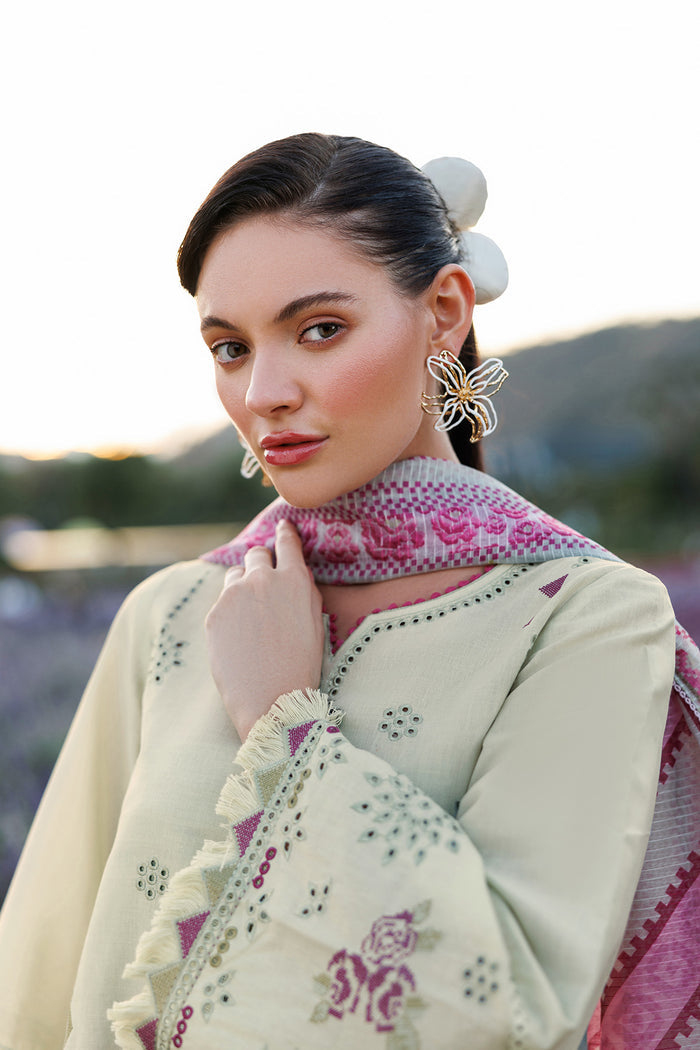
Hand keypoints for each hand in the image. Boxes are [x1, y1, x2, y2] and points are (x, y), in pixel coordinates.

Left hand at [205, 519, 323, 741]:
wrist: (272, 699)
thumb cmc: (301, 664)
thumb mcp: (314, 619)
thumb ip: (301, 589)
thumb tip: (289, 570)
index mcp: (294, 579)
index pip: (286, 542)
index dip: (284, 533)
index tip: (282, 528)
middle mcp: (263, 579)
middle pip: (256, 554)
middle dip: (260, 562)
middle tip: (263, 580)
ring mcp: (235, 595)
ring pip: (236, 576)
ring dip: (242, 586)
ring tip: (251, 617)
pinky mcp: (214, 613)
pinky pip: (223, 604)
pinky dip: (230, 613)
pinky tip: (239, 637)